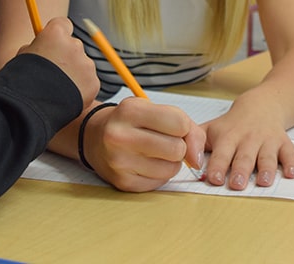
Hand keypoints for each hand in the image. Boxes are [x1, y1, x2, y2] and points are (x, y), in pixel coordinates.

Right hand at [19, 17, 99, 108]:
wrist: (29, 108)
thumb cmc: (21, 80)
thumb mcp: (24, 55)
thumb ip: (38, 47)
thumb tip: (42, 47)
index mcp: (55, 33)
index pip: (64, 24)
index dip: (58, 35)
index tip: (53, 44)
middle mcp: (74, 44)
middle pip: (74, 46)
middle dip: (66, 57)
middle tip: (54, 73)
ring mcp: (86, 64)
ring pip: (82, 65)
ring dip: (73, 74)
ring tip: (57, 89)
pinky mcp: (93, 82)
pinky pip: (88, 81)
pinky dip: (80, 88)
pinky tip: (65, 97)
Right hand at [81, 97, 205, 191]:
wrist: (96, 138)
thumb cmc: (132, 122)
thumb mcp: (154, 109)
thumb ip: (187, 127)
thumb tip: (198, 160)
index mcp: (130, 110)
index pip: (179, 123)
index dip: (184, 127)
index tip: (174, 127)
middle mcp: (121, 135)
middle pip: (177, 149)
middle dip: (178, 147)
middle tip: (164, 141)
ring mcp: (120, 161)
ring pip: (171, 169)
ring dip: (170, 162)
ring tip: (154, 152)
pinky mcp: (123, 182)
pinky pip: (160, 183)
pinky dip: (159, 174)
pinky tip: (146, 164)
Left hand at [202, 94, 293, 189]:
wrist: (260, 106)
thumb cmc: (231, 125)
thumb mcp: (210, 129)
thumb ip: (194, 143)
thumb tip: (183, 158)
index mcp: (227, 137)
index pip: (221, 152)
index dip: (217, 165)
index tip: (213, 178)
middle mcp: (248, 139)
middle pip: (244, 157)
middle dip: (240, 170)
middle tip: (236, 184)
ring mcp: (267, 141)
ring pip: (267, 157)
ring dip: (266, 169)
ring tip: (263, 182)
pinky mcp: (283, 143)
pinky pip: (289, 153)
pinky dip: (292, 163)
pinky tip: (291, 173)